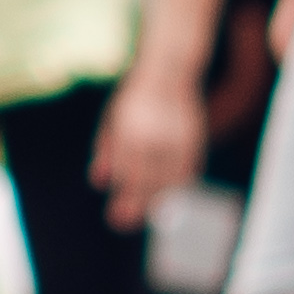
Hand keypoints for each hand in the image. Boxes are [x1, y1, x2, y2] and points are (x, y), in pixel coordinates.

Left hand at [92, 64, 204, 225]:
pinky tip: (168, 196)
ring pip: (168, 180)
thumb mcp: (112, 121)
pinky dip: (177, 186)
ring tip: (145, 211)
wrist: (168, 70)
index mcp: (130, 130)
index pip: (127, 174)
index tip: (116, 216)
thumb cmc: (134, 100)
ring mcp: (177, 137)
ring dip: (157, 199)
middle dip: (137, 205)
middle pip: (147, 182)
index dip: (123, 198)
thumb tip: (99, 183)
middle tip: (126, 223)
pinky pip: (186, 171)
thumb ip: (105, 151)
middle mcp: (155, 135)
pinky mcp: (194, 137)